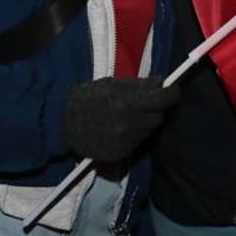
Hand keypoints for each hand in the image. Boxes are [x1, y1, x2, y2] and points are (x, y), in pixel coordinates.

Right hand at [63, 77, 178, 162]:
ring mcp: (124, 142)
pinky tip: (120, 128)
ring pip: (149, 130)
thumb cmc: (88, 97)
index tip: (172, 88)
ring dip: (144, 121)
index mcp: (126, 103)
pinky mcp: (120, 154)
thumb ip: (139, 84)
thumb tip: (162, 82)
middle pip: (158, 117)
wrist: (62, 123)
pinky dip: (134, 134)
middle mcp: (128, 125)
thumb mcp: (112, 84)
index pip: (163, 100)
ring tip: (128, 115)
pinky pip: (138, 142)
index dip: (171, 93)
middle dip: (155, 108)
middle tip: (144, 101)